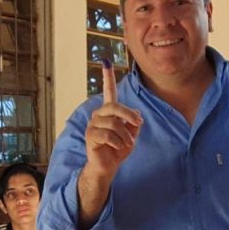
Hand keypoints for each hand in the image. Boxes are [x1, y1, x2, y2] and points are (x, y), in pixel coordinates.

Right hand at [84, 61, 142, 179]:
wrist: (107, 167)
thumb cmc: (118, 150)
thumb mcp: (131, 135)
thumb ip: (134, 123)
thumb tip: (137, 113)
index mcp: (109, 112)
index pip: (108, 92)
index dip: (107, 77)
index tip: (106, 61)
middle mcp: (99, 115)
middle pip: (114, 106)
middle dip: (129, 115)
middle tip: (138, 123)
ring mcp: (93, 125)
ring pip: (113, 123)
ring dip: (125, 135)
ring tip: (126, 144)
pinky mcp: (90, 136)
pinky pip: (108, 135)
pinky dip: (118, 142)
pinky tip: (117, 148)